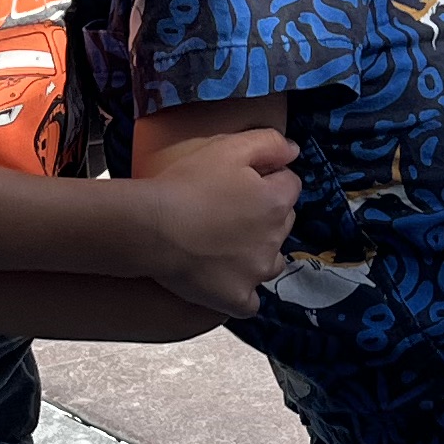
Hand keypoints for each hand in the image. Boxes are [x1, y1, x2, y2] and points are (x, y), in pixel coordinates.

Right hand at [134, 124, 299, 316]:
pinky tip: (225, 280)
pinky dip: (241, 292)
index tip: (242, 181)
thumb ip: (269, 143)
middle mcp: (274, 239)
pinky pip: (250, 301)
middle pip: (282, 223)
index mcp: (275, 201)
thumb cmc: (185, 185)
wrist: (151, 228)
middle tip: (228, 210)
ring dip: (258, 253)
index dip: (268, 179)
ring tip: (226, 245)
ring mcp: (256, 272)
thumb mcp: (228, 147)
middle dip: (264, 215)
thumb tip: (293, 150)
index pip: (289, 186)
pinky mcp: (236, 298)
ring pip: (271, 262)